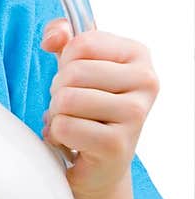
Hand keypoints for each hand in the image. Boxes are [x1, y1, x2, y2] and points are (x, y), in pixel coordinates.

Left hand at [40, 20, 158, 195]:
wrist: (99, 163)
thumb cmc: (87, 106)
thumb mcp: (75, 62)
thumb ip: (63, 35)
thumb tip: (53, 37)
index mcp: (138, 54)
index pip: (81, 43)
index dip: (65, 62)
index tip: (78, 79)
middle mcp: (146, 81)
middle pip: (73, 72)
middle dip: (59, 90)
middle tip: (72, 107)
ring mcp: (136, 114)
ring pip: (67, 100)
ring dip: (57, 114)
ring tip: (73, 122)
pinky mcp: (118, 145)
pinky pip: (64, 127)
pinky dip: (57, 135)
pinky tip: (73, 142)